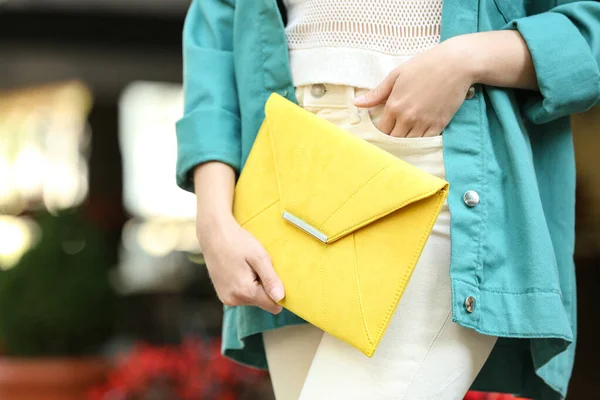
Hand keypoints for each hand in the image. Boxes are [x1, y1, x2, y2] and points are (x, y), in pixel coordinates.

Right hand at [197, 215, 283, 313]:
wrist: (213, 234)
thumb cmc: (237, 241)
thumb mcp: (259, 257)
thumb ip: (270, 278)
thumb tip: (280, 297)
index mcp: (245, 291)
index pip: (272, 305)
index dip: (279, 292)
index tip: (275, 276)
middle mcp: (234, 300)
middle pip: (262, 301)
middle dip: (264, 286)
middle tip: (257, 266)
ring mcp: (226, 298)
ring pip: (253, 298)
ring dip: (255, 285)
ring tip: (247, 266)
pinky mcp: (223, 295)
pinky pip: (243, 295)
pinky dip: (246, 284)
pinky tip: (240, 269)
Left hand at [354, 37, 475, 137]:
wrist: (456, 64)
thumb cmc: (424, 65)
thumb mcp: (396, 75)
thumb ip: (377, 93)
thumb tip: (356, 104)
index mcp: (394, 106)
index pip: (381, 130)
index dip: (381, 132)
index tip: (383, 130)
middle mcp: (407, 118)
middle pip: (394, 140)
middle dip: (392, 139)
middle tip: (393, 136)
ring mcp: (424, 123)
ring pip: (409, 143)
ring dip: (406, 142)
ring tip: (405, 137)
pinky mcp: (439, 125)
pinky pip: (426, 142)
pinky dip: (421, 142)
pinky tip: (419, 137)